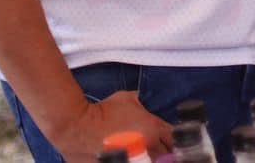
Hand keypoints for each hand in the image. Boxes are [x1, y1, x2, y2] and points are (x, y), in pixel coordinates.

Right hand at [44, 91, 173, 161]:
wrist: (80, 127)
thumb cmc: (103, 111)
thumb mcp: (126, 98)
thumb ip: (139, 103)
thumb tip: (140, 102)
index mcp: (152, 128)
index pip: (172, 137)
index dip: (174, 141)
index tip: (173, 143)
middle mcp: (148, 145)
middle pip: (165, 154)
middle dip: (166, 153)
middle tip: (161, 151)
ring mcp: (135, 158)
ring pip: (153, 161)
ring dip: (153, 158)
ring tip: (146, 156)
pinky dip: (138, 161)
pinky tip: (136, 159)